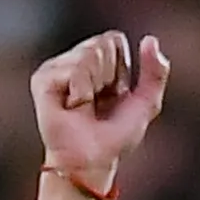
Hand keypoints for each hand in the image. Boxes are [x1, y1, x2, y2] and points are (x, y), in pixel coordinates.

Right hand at [32, 31, 170, 194]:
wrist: (92, 160)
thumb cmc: (115, 137)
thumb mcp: (147, 103)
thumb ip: (155, 72)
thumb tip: (150, 39)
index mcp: (99, 60)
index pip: (114, 39)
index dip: (120, 68)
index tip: (114, 93)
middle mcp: (76, 59)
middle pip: (101, 44)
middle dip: (107, 76)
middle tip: (98, 102)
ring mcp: (57, 68)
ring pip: (88, 54)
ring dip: (95, 85)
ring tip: (84, 105)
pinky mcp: (43, 79)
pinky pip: (74, 70)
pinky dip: (81, 91)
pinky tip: (73, 106)